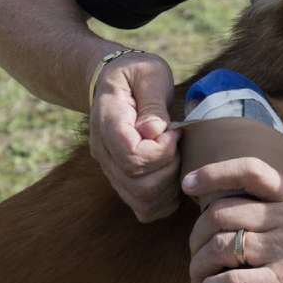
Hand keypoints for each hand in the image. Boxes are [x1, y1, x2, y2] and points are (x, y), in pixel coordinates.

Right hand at [89, 52, 180, 221]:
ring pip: (143, 202)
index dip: (161, 152)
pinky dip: (165, 199)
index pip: (131, 157)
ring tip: (176, 156)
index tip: (173, 131)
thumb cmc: (136, 74)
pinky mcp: (123, 182)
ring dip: (171, 184)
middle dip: (170, 169)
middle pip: (139, 186)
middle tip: (178, 144)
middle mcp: (104, 153)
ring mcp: (111, 171)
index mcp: (107, 123)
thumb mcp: (149, 73)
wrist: (116, 82)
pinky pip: (145, 209)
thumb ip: (152, 101)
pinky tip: (173, 174)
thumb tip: (154, 131)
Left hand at [183, 157, 282, 282]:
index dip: (214, 173)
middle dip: (196, 237)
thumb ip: (275, 214)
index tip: (189, 184)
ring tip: (197, 281)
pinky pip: (231, 281)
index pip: (251, 170)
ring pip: (221, 247)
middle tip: (194, 255)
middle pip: (222, 213)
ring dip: (198, 267)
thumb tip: (225, 217)